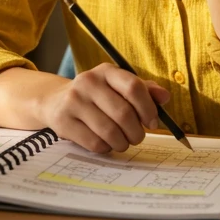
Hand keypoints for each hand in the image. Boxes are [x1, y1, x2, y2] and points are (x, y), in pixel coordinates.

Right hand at [38, 63, 171, 152]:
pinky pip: (94, 143)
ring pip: (109, 131)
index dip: (148, 108)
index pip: (133, 87)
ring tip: (123, 142)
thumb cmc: (96, 96)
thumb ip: (143, 91)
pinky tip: (105, 143)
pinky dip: (106, 148)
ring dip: (122, 143)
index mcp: (106, 71)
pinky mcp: (63, 121)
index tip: (152, 122)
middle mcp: (88, 82)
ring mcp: (73, 101)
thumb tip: (165, 97)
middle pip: (123, 113)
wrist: (55, 101)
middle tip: (137, 137)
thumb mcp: (117, 87)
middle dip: (136, 132)